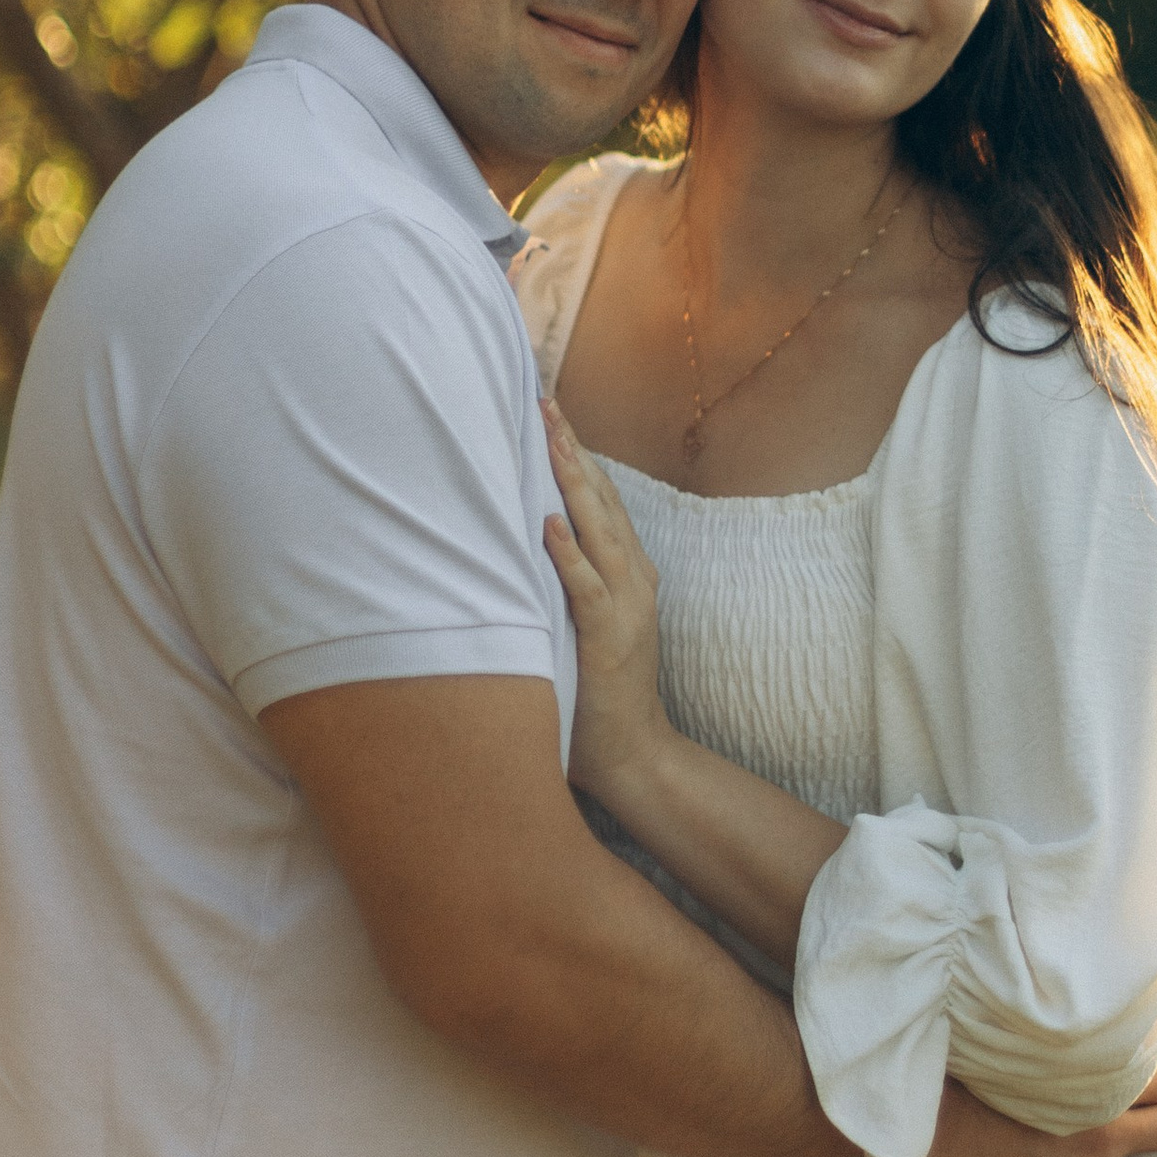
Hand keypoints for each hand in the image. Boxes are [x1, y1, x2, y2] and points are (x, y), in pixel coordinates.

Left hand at [541, 400, 669, 815]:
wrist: (633, 752)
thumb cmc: (595, 690)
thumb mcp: (584, 622)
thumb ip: (567, 581)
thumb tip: (523, 539)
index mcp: (628, 573)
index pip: (603, 500)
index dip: (578, 454)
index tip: (551, 413)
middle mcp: (634, 580)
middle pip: (603, 500)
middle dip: (573, 450)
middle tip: (545, 403)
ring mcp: (625, 608)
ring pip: (600, 531)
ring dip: (574, 483)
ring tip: (550, 440)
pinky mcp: (608, 639)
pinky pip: (587, 589)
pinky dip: (569, 554)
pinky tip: (550, 522)